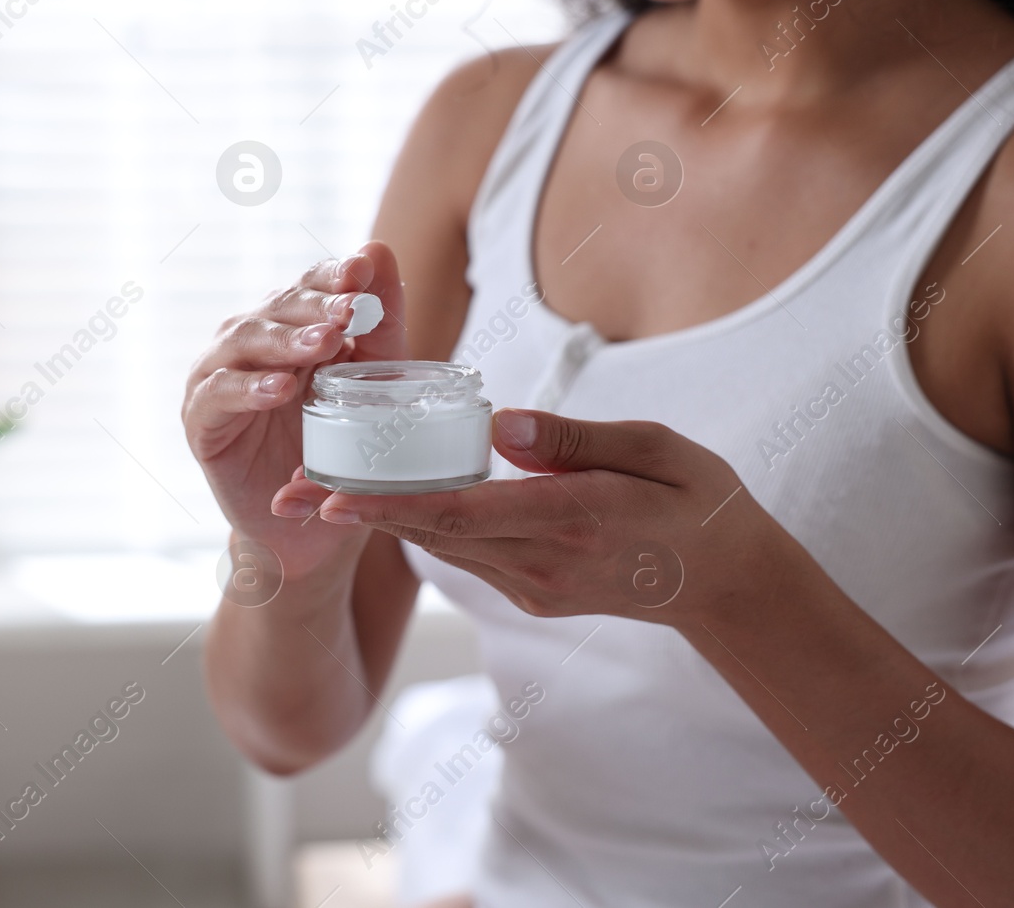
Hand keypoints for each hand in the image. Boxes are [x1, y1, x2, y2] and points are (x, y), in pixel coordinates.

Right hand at [183, 240, 407, 578]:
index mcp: (293, 326)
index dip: (332, 275)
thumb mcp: (373, 387)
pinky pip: (218, 395)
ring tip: (322, 345)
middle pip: (277, 307)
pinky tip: (278, 389)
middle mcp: (251, 340)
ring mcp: (220, 375)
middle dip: (315, 306)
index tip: (362, 270)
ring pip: (244, 341)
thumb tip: (379, 248)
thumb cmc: (342, 449)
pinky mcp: (200, 419)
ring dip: (284, 341)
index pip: (309, 285)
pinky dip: (247, 389)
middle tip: (350, 310)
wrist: (312, 526)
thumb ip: (380, 326)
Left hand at [277, 408, 775, 627]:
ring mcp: (533, 585)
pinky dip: (422, 527)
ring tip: (315, 493)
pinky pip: (465, 555)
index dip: (388, 506)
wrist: (727, 582)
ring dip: (380, 522)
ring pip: (441, 547)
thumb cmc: (698, 500)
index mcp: (572, 519)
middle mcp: (541, 563)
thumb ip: (574, 438)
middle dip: (359, 514)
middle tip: (286, 496)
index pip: (461, 514)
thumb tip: (499, 422)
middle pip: (432, 535)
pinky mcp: (532, 592)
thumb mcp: (656, 449)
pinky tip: (385, 501)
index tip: (327, 497)